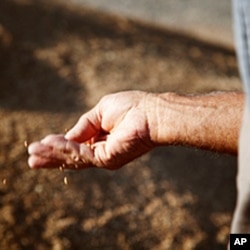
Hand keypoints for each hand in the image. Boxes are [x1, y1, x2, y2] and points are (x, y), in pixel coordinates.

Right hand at [28, 91, 155, 169]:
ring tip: (32, 154)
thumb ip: (84, 125)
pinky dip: (65, 149)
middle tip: (31, 158)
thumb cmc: (131, 107)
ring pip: (74, 158)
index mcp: (102, 138)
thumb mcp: (101, 112)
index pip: (77, 145)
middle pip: (73, 156)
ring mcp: (105, 157)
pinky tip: (49, 144)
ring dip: (52, 154)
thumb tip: (67, 135)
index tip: (41, 144)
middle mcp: (103, 150)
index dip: (59, 145)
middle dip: (51, 156)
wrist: (152, 113)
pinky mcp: (108, 159)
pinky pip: (81, 154)